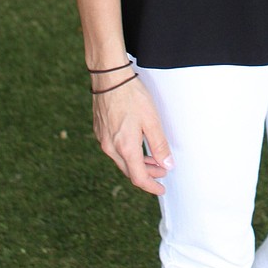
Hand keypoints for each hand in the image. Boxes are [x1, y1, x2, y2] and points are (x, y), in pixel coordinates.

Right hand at [92, 74, 173, 195]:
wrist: (109, 79)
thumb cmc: (132, 96)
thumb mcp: (151, 121)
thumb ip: (159, 145)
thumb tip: (167, 165)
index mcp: (125, 148)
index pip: (139, 178)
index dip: (151, 186)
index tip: (161, 188)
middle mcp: (111, 148)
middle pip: (130, 171)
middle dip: (148, 174)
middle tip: (162, 171)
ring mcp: (103, 140)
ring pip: (122, 160)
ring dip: (138, 163)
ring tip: (153, 159)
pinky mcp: (100, 131)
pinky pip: (115, 149)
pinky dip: (128, 152)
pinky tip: (137, 144)